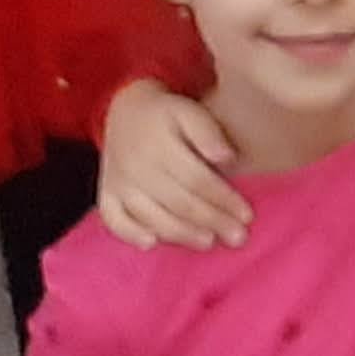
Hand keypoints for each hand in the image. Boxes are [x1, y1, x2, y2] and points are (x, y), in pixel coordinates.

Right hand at [96, 80, 251, 250]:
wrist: (125, 110)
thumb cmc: (167, 115)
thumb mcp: (189, 111)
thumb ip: (208, 132)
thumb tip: (227, 158)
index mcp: (160, 146)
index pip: (197, 180)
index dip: (223, 199)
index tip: (247, 215)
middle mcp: (136, 167)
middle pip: (178, 202)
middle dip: (211, 221)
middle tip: (238, 238)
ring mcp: (119, 183)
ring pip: (151, 215)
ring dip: (181, 233)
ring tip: (209, 243)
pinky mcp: (106, 194)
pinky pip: (113, 219)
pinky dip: (130, 234)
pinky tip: (151, 244)